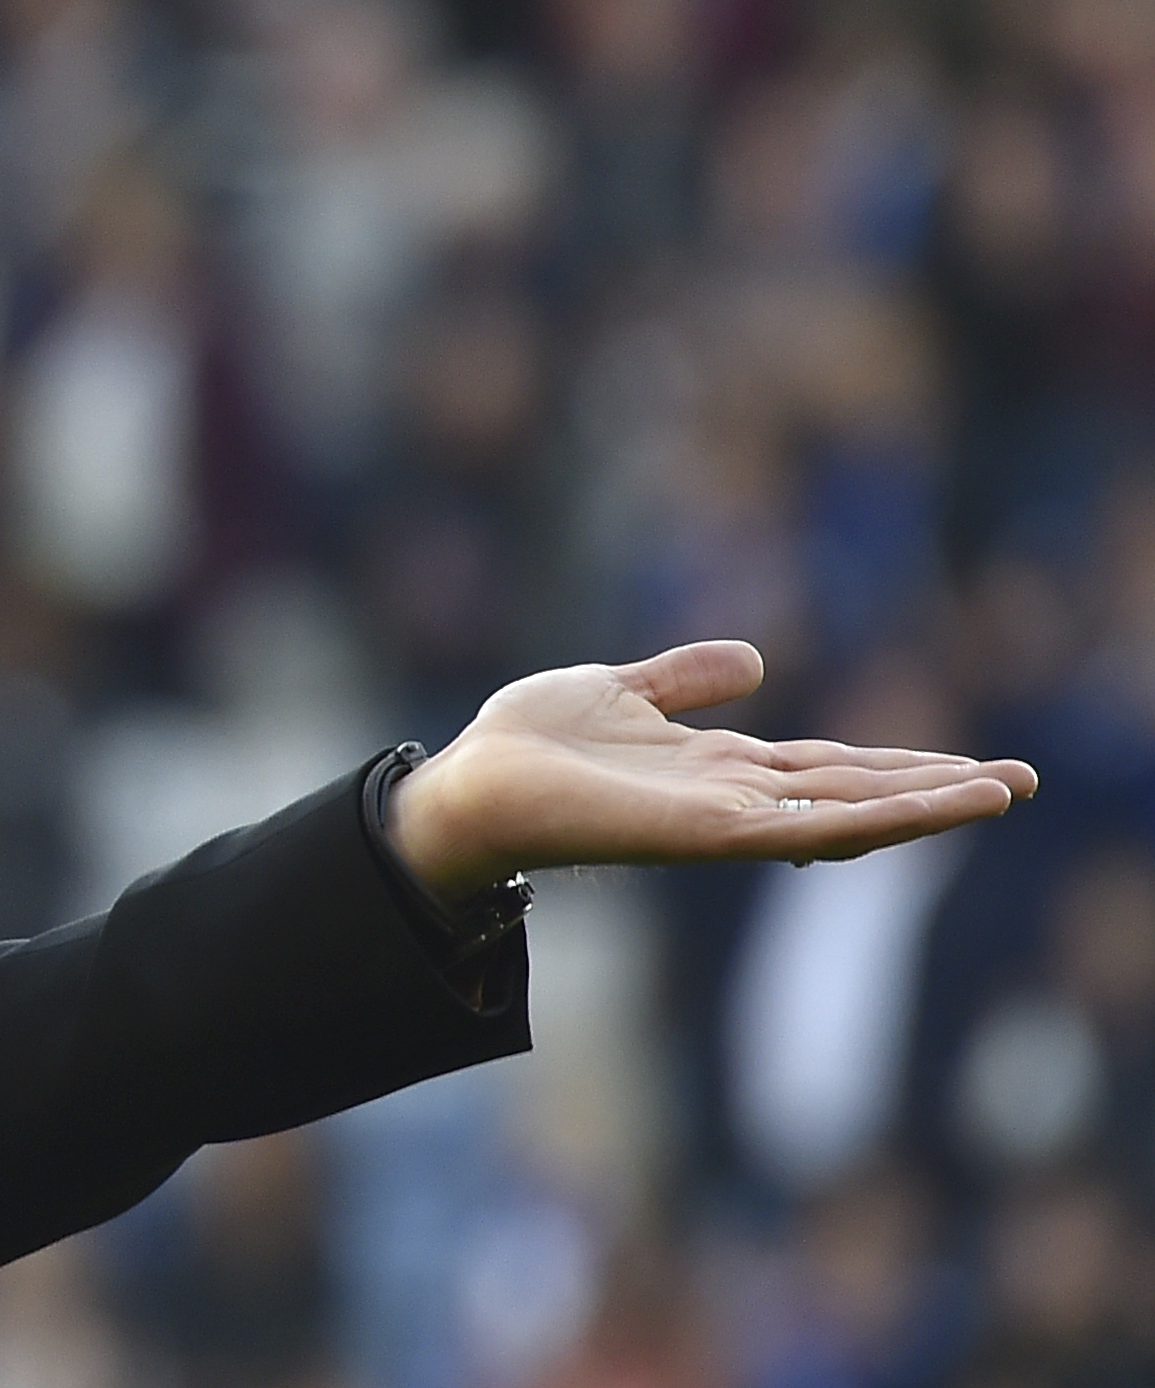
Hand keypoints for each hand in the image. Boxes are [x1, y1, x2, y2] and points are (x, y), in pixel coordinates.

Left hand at [388, 641, 1037, 899]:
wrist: (470, 783)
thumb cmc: (528, 745)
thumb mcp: (619, 690)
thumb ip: (684, 679)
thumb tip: (756, 658)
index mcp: (718, 769)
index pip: (827, 767)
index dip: (896, 763)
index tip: (967, 761)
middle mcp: (734, 799)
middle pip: (854, 790)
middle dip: (934, 786)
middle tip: (1021, 781)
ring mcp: (728, 821)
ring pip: (848, 812)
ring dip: (928, 802)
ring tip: (1004, 790)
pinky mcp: (711, 833)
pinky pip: (810, 826)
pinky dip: (875, 818)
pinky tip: (928, 806)